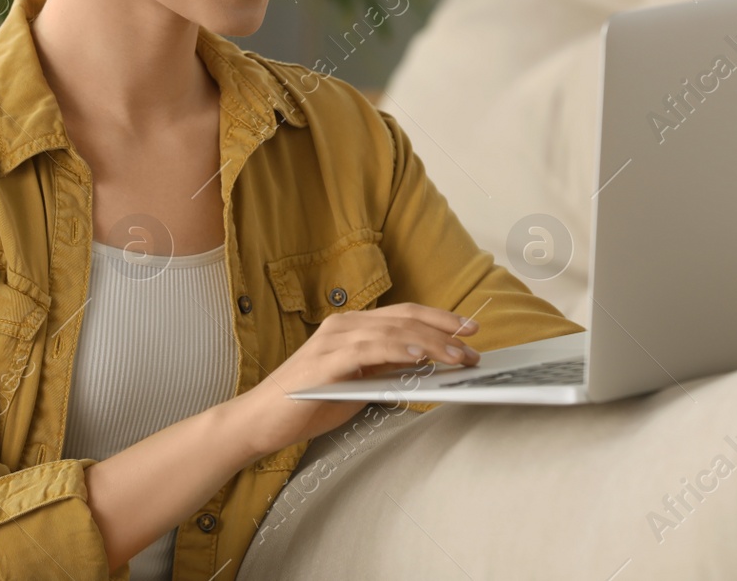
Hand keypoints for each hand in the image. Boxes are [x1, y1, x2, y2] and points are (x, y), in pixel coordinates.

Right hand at [229, 303, 480, 457]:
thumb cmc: (308, 403)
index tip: (469, 330)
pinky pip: (370, 350)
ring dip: (431, 343)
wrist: (262, 420)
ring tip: (458, 355)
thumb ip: (386, 369)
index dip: (439, 319)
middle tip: (474, 342)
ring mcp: (334, 340)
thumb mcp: (357, 383)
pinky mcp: (326, 361)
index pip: (404, 315)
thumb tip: (427, 365)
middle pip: (404, 317)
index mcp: (352, 326)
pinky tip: (420, 357)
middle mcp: (344, 325)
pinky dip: (398, 350)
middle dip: (444, 329)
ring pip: (393, 331)